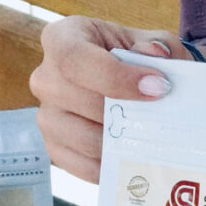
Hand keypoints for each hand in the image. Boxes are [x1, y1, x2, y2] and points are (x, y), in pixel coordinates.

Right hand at [29, 16, 191, 182]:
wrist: (129, 87)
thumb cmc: (136, 60)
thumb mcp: (151, 44)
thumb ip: (158, 46)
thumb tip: (156, 54)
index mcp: (62, 39)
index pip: (75, 59)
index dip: (115, 76)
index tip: (158, 87)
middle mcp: (45, 78)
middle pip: (79, 101)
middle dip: (124, 112)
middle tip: (160, 119)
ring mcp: (46, 117)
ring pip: (82, 138)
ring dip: (120, 142)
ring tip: (149, 138)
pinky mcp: (55, 149)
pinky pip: (83, 166)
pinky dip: (113, 165)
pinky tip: (135, 156)